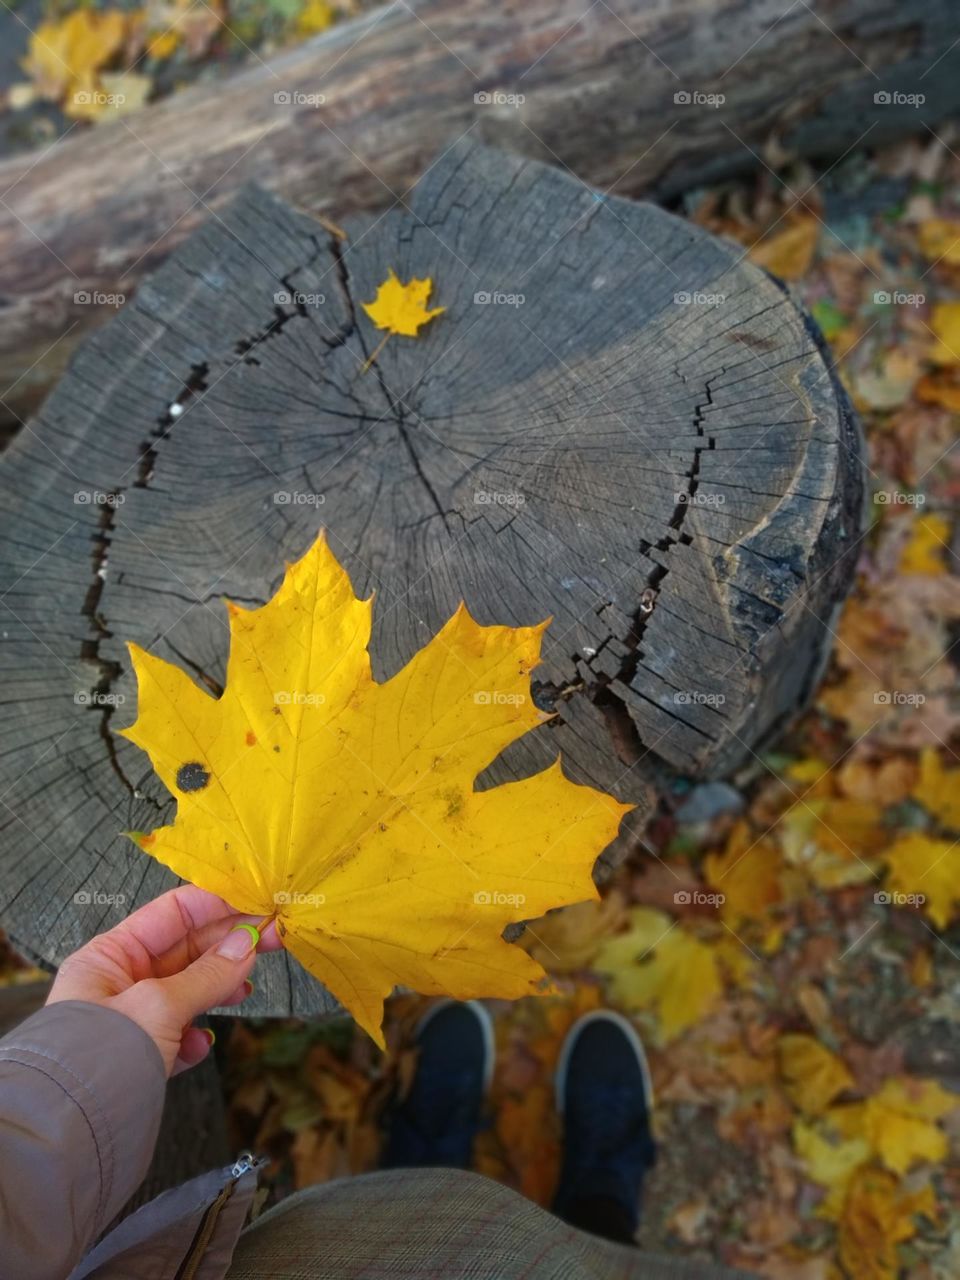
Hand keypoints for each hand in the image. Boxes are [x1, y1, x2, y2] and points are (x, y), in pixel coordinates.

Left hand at [46, 886, 282, 1075]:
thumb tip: (248, 943)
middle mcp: (118, 984)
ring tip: (244, 992)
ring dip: (218, 989)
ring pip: (186, 993)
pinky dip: (195, 1037)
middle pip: (185, 951)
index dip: (216, 904)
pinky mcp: (140, 1059)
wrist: (72, 1131)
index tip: (258, 902)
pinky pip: (178, 1036)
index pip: (171, 913)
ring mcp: (130, 1022)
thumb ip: (207, 974)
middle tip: (275, 938)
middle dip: (228, 946)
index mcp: (110, 956)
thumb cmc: (101, 1055)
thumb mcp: (159, 1005)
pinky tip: (200, 1045)